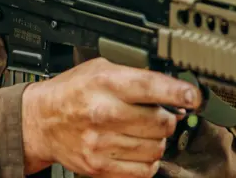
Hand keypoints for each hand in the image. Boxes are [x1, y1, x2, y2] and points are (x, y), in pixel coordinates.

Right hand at [22, 58, 202, 176]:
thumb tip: (174, 84)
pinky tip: (137, 148)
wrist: (41, 120)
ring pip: (157, 148)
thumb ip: (135, 74)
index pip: (151, 87)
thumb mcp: (100, 68)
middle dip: (168, 118)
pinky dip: (148, 161)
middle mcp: (103, 113)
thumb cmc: (72, 91)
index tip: (194, 96)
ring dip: (158, 140)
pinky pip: (144, 170)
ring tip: (143, 131)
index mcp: (104, 83)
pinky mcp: (99, 166)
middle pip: (161, 122)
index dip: (179, 92)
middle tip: (161, 113)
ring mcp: (101, 143)